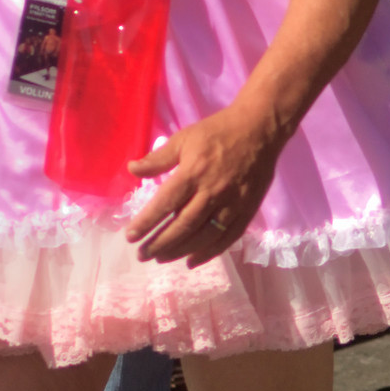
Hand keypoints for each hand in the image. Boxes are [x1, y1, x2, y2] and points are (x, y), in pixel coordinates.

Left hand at [124, 103, 283, 265]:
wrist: (259, 129)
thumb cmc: (218, 131)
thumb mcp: (184, 138)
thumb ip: (158, 158)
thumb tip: (131, 169)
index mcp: (194, 173)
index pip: (166, 203)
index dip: (147, 222)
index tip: (130, 236)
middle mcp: (212, 192)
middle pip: (183, 225)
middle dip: (160, 243)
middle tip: (142, 254)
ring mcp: (232, 204)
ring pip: (203, 236)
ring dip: (180, 251)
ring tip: (161, 258)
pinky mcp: (247, 211)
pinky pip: (227, 238)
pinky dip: (209, 253)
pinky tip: (192, 261)